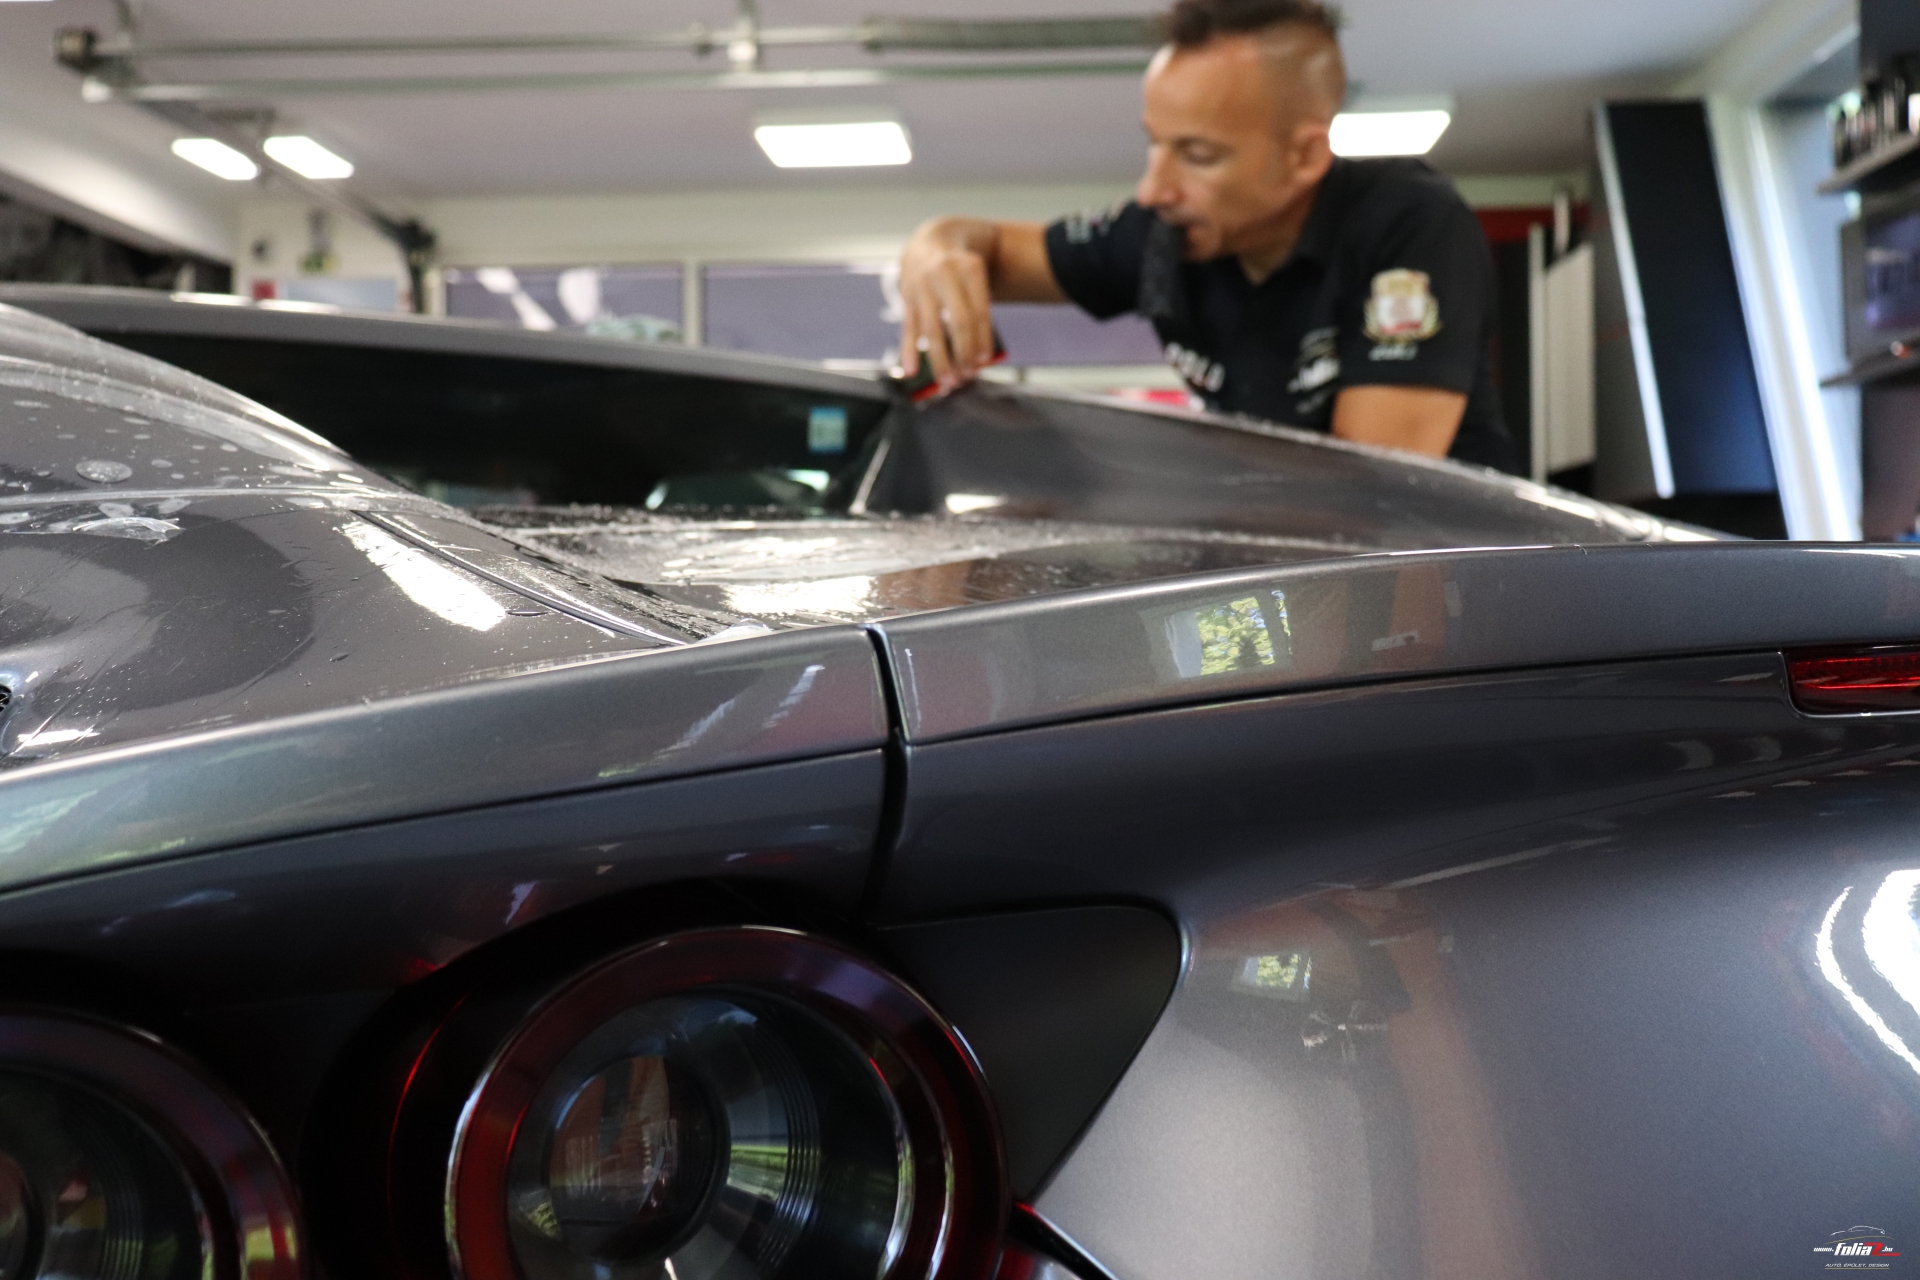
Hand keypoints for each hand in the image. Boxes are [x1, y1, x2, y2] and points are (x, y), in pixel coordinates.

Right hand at [897, 218, 998, 392]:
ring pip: (931, 329)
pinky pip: (909, 327)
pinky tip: (911, 371)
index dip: (982, 339)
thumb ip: (980, 309)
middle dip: (963, 352)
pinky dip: (909, 351)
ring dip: (939, 359)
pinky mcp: (908, 298)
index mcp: (970, 269)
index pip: (978, 311)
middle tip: (968, 375)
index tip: (984, 361)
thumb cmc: (961, 268)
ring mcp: (923, 286)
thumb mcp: (977, 277)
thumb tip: (981, 356)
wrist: (930, 240)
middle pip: (957, 321)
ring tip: (947, 382)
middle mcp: (945, 275)